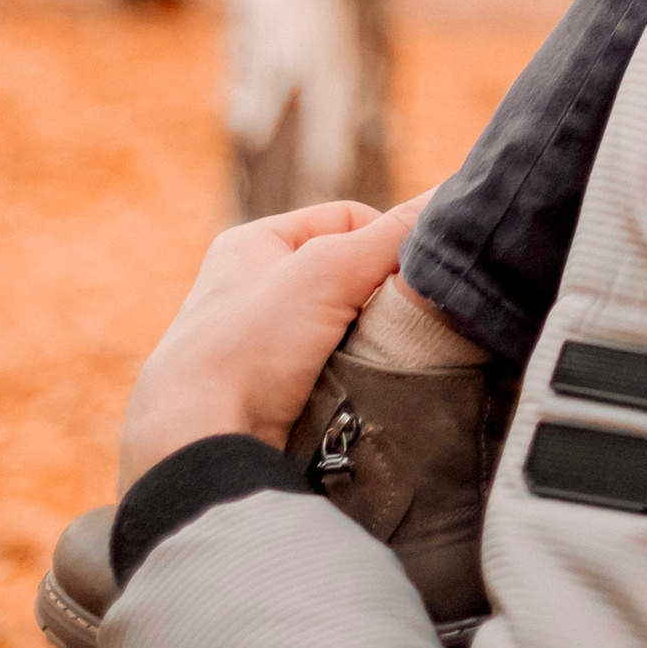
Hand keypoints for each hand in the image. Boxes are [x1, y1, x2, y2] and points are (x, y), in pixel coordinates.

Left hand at [117, 196, 427, 493]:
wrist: (195, 449)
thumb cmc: (245, 348)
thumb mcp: (325, 273)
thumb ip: (391, 235)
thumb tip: (451, 198)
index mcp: (252, 247)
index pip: (345, 221)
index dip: (387, 240)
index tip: (415, 273)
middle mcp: (251, 294)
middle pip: (347, 280)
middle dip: (379, 300)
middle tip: (407, 322)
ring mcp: (257, 352)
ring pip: (343, 333)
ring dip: (370, 347)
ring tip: (390, 363)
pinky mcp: (267, 402)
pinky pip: (331, 380)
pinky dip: (353, 384)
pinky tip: (367, 395)